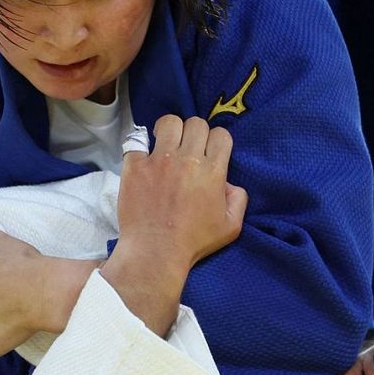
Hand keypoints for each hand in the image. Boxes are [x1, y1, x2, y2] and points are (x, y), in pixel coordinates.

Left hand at [100, 115, 247, 333]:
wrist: (155, 252)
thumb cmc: (194, 242)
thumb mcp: (230, 226)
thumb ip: (238, 200)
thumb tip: (229, 184)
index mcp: (213, 171)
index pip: (221, 135)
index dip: (217, 141)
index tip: (209, 153)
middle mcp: (187, 160)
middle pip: (196, 124)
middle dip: (195, 133)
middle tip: (187, 148)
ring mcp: (159, 161)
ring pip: (169, 122)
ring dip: (169, 130)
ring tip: (165, 143)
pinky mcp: (135, 166)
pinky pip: (136, 141)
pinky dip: (140, 148)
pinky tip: (142, 158)